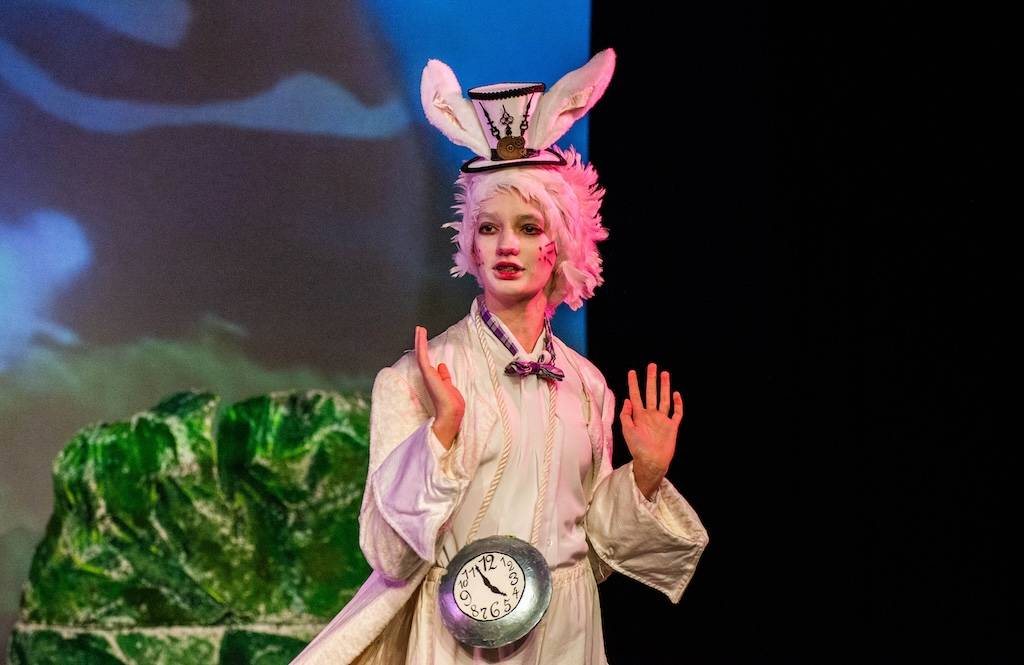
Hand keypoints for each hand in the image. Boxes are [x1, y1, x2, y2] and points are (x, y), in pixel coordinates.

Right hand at [415, 326, 464, 448]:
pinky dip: (421, 343)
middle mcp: (428, 376)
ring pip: (421, 353)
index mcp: (434, 380)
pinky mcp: (427, 372)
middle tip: (419, 331)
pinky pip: (422, 355)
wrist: (451, 412)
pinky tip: (421, 334)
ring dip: (420, 340)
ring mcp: (427, 374)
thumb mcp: (449, 386)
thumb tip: (441, 366)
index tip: (425, 342)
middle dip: (421, 343)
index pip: (429, 363)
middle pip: (423, 356)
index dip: (427, 351)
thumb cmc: (452, 403)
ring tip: (419, 329)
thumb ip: (444, 376)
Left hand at [620, 363, 683, 498]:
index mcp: (639, 415)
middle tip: (652, 365)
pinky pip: (676, 413)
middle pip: (651, 393)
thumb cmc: (638, 448)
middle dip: (651, 380)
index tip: (632, 372)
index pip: (635, 396)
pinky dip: (678, 404)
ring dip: (664, 387)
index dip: (633, 384)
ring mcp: (662, 420)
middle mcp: (651, 415)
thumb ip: (626, 415)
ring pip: (664, 399)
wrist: (652, 461)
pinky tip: (676, 394)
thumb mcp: (627, 430)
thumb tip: (626, 399)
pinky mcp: (672, 426)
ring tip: (665, 374)